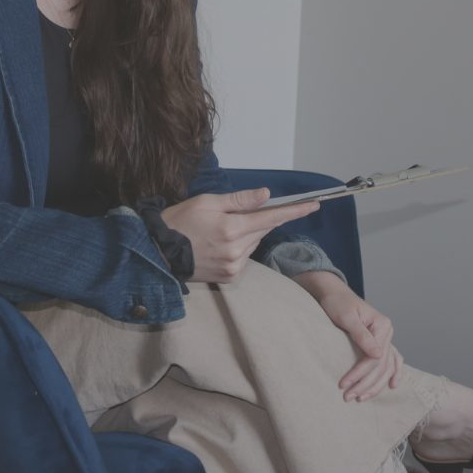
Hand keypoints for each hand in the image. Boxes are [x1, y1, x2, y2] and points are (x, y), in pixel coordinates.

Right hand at [160, 187, 320, 283]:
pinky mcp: (229, 276)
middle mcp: (237, 249)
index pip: (272, 217)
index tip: (314, 205)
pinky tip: (221, 243)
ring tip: (223, 229)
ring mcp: (234, 266)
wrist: (158, 252)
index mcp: (232, 228)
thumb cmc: (180, 221)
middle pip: (264, 229)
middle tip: (243, 212)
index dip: (295, 210)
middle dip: (262, 218)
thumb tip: (267, 195)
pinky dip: (240, 247)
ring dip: (248, 233)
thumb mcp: (207, 202)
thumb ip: (239, 200)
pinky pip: (244, 257)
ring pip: (254, 243)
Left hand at [312, 282, 403, 402]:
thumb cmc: (337, 303)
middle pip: (381, 365)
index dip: (359, 373)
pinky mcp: (379, 342)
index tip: (343, 385)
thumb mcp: (347, 317)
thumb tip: (378, 356)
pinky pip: (391, 361)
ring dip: (375, 385)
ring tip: (360, 398)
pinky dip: (393, 373)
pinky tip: (392, 386)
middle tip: (348, 397)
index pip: (374, 357)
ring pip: (386, 367)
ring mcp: (385, 338)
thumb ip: (362, 335)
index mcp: (382, 325)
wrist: (333, 294)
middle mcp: (387, 332)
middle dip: (365, 383)